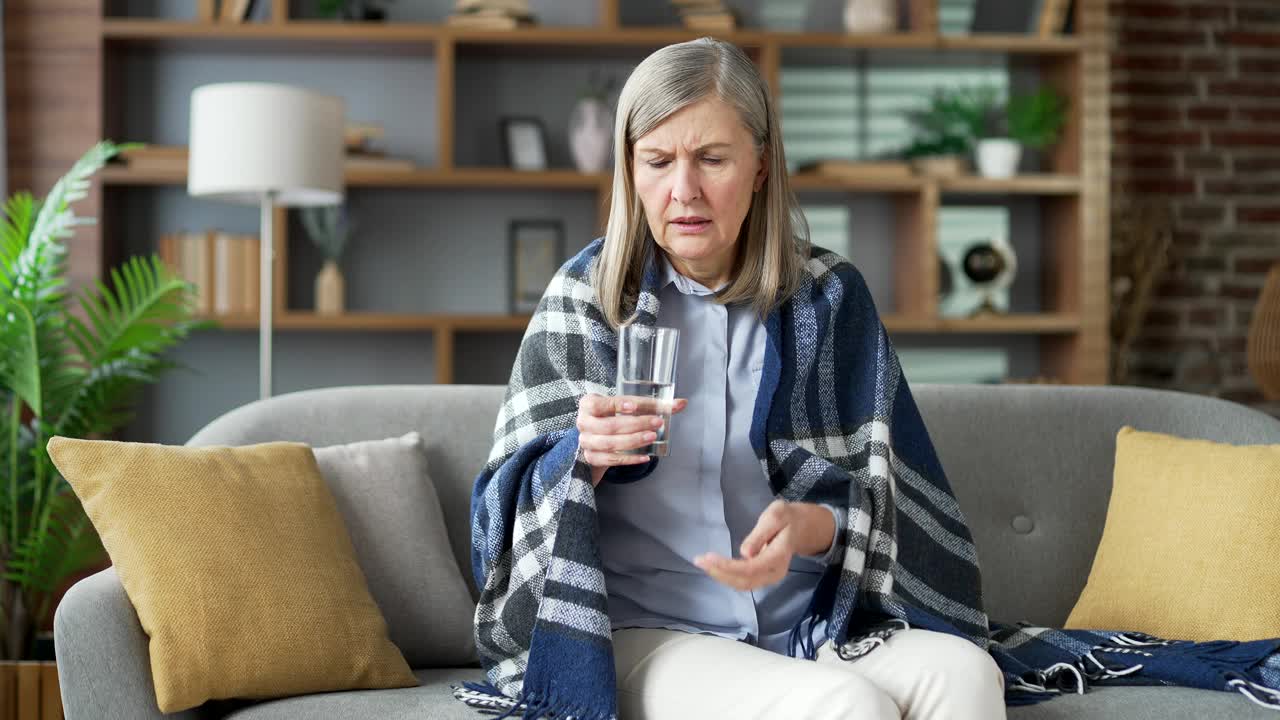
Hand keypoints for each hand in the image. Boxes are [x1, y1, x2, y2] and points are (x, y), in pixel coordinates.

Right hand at [575, 393, 687, 486]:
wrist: (597, 435)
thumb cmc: (613, 415)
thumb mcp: (627, 406)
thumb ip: (652, 405)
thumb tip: (681, 403)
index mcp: (588, 403)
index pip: (602, 404)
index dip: (618, 405)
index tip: (636, 406)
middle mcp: (583, 422)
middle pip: (609, 426)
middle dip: (635, 425)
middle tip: (657, 423)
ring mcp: (586, 442)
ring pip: (610, 444)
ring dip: (633, 441)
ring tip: (653, 437)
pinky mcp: (592, 458)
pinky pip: (612, 460)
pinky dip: (630, 459)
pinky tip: (645, 456)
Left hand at [693, 501, 833, 590]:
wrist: (803, 527)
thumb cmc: (788, 518)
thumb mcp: (776, 515)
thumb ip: (761, 534)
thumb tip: (745, 553)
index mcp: (778, 556)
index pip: (750, 568)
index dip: (728, 567)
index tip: (708, 558)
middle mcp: (774, 572)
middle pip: (744, 581)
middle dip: (720, 573)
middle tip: (698, 560)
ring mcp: (769, 576)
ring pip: (742, 584)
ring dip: (721, 576)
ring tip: (702, 563)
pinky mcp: (763, 575)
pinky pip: (743, 581)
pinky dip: (726, 576)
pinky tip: (713, 566)